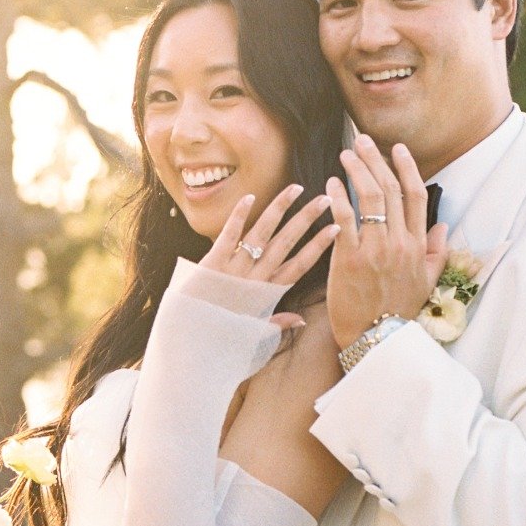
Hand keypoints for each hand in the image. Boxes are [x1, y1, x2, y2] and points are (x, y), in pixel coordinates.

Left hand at [200, 185, 335, 322]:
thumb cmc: (221, 331)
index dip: (319, 246)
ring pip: (262, 233)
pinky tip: (250, 197)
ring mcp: (234, 269)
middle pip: (286, 243)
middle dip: (306, 219)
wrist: (189, 337)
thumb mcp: (253, 330)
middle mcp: (254, 278)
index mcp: (266, 292)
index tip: (336, 228)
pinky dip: (239, 216)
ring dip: (280, 209)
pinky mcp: (212, 263)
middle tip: (324, 199)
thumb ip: (278, 323)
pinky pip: (228, 235)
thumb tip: (302, 320)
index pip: (300, 265)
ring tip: (295, 188)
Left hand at [325, 136, 448, 349]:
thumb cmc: (399, 312)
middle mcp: (399, 243)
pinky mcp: (350, 259)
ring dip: (356, 171)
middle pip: (390, 189)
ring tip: (345, 155)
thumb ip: (436, 252)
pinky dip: (339, 197)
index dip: (407, 168)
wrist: (376, 340)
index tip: (397, 149)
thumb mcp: (426, 282)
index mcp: (418, 246)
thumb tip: (442, 227)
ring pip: (369, 198)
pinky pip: (345, 219)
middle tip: (361, 141)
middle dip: (376, 160)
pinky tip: (332, 184)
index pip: (416, 197)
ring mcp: (375, 249)